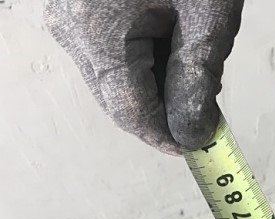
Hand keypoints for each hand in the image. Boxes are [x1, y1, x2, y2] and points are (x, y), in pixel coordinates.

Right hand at [44, 0, 243, 153]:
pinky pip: (108, 51)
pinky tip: (172, 46)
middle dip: (162, 109)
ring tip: (194, 65)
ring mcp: (68, 15)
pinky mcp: (76, 6)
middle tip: (205, 105)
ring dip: (155, 84)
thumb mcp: (206, 15)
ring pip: (113, 77)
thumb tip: (192, 133)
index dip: (164, 135)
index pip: (128, 110)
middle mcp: (70, 29)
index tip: (197, 147)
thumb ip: (197, 79)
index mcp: (95, 31)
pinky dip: (143, 59)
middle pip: (116, 96)